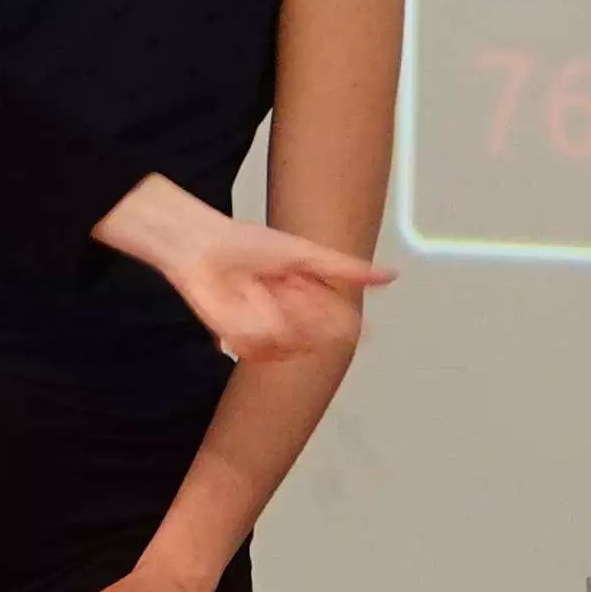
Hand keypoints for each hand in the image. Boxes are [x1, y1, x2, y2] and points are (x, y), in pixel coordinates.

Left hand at [94, 177, 389, 365]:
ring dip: (279, 319)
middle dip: (309, 318)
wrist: (199, 245)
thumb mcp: (305, 252)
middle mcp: (287, 316)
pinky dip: (255, 328)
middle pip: (315, 338)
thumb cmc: (244, 242)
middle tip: (293, 292)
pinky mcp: (239, 340)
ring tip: (263, 292)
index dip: (342, 323)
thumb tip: (391, 275)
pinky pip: (261, 349)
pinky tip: (246, 304)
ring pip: (290, 346)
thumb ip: (347, 269)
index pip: (336, 322)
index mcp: (305, 296)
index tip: (352, 323)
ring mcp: (264, 330)